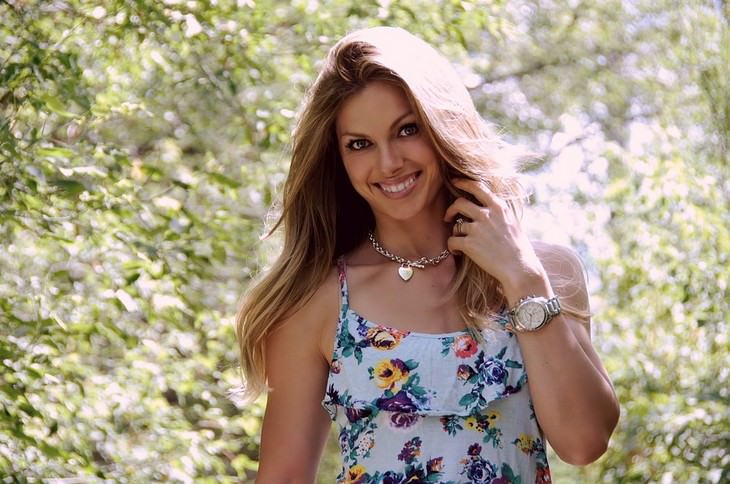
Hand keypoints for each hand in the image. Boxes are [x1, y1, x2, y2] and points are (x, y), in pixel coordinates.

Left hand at [444, 178, 548, 299]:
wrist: (520, 269)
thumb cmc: (518, 249)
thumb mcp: (513, 223)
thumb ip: (498, 213)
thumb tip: (483, 208)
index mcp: (499, 207)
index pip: (477, 186)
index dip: (463, 182)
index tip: (455, 182)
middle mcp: (488, 214)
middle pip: (460, 203)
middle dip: (451, 209)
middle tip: (448, 217)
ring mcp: (478, 228)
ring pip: (456, 225)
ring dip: (456, 233)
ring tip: (462, 244)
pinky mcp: (470, 243)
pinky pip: (452, 241)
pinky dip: (453, 247)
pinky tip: (459, 252)